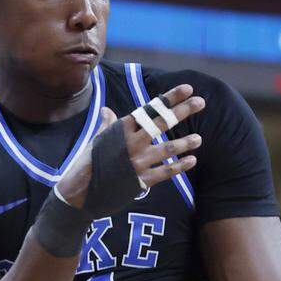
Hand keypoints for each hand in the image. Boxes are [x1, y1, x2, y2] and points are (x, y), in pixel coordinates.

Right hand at [56, 84, 204, 208]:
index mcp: (121, 128)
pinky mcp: (140, 180)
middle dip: (182, 111)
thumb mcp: (96, 140)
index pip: (150, 108)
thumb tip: (107, 110)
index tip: (187, 88)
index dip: (170, 97)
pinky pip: (164, 172)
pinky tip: (191, 161)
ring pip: (166, 148)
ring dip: (184, 143)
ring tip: (198, 139)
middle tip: (200, 101)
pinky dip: (179, 166)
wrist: (80, 192)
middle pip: (161, 122)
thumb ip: (107, 124)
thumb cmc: (88, 163)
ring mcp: (136, 162)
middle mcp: (131, 142)